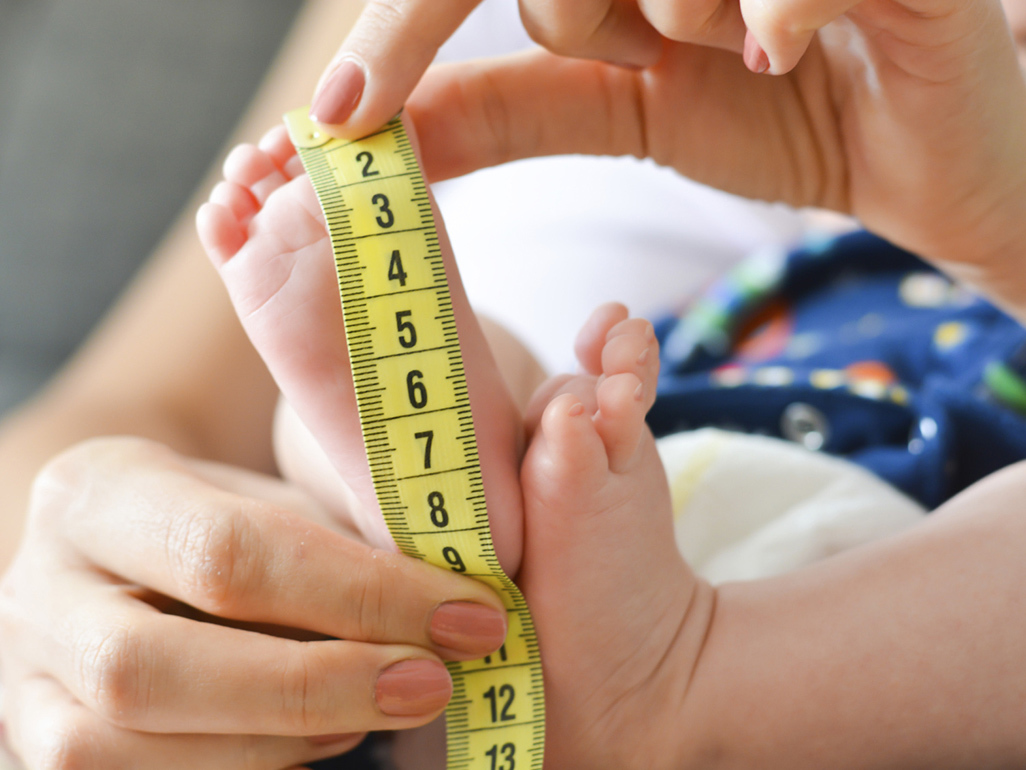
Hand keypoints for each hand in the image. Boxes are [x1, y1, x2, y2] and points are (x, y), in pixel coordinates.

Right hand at [0, 437, 506, 768]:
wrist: (121, 557)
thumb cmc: (224, 518)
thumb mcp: (273, 496)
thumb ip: (344, 531)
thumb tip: (462, 592)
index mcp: (97, 491)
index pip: (229, 551)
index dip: (360, 594)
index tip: (470, 613)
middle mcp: (38, 589)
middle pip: (158, 669)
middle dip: (319, 684)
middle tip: (435, 682)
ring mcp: (28, 682)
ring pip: (132, 747)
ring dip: (285, 740)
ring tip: (383, 706)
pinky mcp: (42, 748)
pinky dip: (250, 767)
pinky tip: (326, 738)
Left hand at [313, 0, 1025, 313]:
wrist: (909, 158)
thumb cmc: (773, 121)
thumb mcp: (621, 115)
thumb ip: (504, 112)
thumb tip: (375, 133)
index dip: (404, 34)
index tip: (338, 118)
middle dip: (585, 15)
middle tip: (670, 39)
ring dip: (693, 27)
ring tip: (762, 40)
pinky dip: (770, 14)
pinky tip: (785, 46)